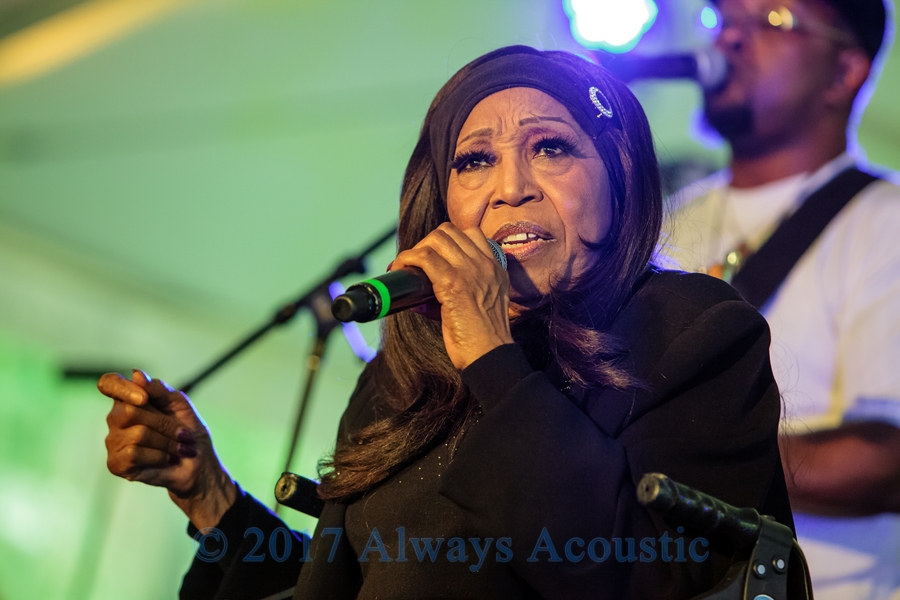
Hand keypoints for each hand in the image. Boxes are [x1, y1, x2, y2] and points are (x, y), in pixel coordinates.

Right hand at [99, 370, 236, 528]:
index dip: (121, 388)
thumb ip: (159, 389)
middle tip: (184, 434)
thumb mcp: (180, 405)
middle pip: (130, 412)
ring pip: (137, 435)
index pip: (109, 383)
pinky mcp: (116, 463)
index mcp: (129, 398)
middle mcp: (116, 418)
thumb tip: (136, 374)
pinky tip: (165, 459)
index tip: (143, 397)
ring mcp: (113, 441)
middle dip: (165, 424)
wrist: (198, 464)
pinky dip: (158, 457)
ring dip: (167, 443)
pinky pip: (134, 454)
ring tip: (179, 449)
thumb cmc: (188, 432)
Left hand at [391, 222, 513, 368]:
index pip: (471, 234)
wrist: (491, 355)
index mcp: (495, 269)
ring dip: (415, 249)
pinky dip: (407, 258)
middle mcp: (485, 265)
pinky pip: (424, 257)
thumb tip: (419, 297)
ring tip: (405, 266)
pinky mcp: (453, 283)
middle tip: (416, 262)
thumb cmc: (482, 340)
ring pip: (436, 239)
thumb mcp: (481, 307)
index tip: (433, 254)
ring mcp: (470, 271)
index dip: (447, 239)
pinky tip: (399, 268)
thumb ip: (458, 295)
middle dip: (427, 242)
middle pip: (449, 231)